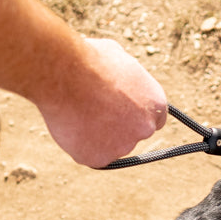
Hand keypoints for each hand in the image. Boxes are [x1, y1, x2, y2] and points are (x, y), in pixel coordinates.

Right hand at [34, 38, 166, 167]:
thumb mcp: (118, 60)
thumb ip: (125, 80)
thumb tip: (119, 81)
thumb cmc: (89, 61)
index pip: (154, 119)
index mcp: (155, 104)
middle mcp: (144, 129)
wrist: (65, 75)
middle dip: (115, 127)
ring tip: (76, 112)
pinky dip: (78, 144)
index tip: (121, 112)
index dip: (135, 115)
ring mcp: (122, 146)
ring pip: (108, 145)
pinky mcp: (98, 159)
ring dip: (95, 135)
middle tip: (92, 111)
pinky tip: (69, 124)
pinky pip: (87, 154)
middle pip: (131, 134)